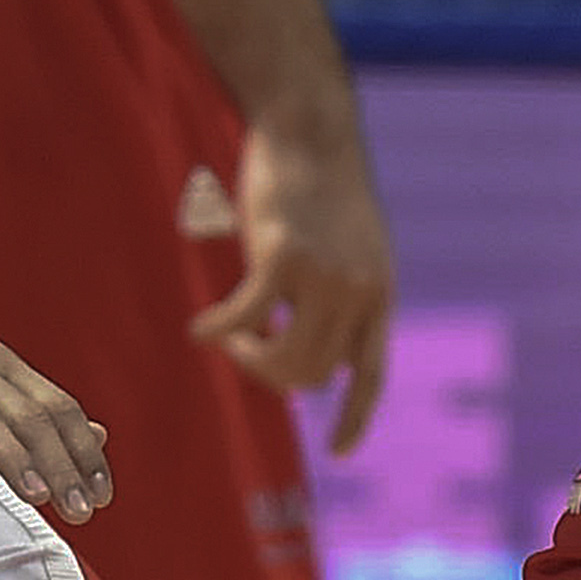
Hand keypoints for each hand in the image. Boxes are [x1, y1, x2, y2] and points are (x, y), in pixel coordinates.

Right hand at [191, 114, 394, 449]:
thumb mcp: (353, 245)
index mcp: (380, 292)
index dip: (354, 417)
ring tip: (229, 339)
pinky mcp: (284, 257)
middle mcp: (360, 291)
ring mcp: (325, 276)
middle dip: (272, 374)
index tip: (338, 452)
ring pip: (283, 357)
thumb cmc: (323, 183)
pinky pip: (246, 317)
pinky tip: (200, 330)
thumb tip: (324, 361)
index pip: (371, 374)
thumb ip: (345, 297)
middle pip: (312, 375)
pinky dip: (219, 330)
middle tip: (245, 352)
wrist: (311, 127)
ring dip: (248, 356)